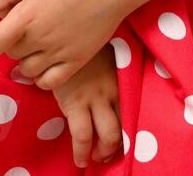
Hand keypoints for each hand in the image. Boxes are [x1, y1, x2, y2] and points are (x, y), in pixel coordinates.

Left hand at [0, 0, 132, 89]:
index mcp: (26, 15)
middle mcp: (40, 37)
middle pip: (12, 54)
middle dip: (11, 44)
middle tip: (21, 32)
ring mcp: (59, 51)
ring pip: (28, 70)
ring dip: (25, 61)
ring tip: (34, 46)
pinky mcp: (76, 61)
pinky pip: (50, 82)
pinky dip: (42, 78)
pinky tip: (44, 65)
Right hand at [48, 44, 121, 167]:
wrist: (60, 32)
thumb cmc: (78, 39)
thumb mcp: (99, 50)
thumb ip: (105, 65)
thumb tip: (104, 73)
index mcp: (121, 78)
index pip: (132, 109)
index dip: (130, 130)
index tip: (124, 139)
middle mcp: (113, 90)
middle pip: (125, 125)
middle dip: (118, 145)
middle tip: (109, 153)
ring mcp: (95, 98)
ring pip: (109, 135)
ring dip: (104, 151)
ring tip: (96, 157)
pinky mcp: (75, 104)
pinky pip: (82, 135)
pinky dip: (82, 151)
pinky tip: (80, 160)